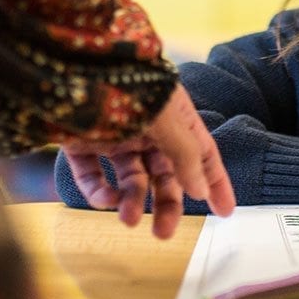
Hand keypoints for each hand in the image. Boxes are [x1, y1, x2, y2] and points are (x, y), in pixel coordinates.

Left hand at [62, 84, 235, 238]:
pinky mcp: (82, 143)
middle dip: (166, 204)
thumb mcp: (167, 119)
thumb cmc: (128, 83)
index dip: (214, 182)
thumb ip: (185, 155)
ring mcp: (114, 136)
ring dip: (132, 202)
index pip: (201, 153)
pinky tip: (105, 199)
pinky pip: (94, 175)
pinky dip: (99, 192)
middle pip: (164, 175)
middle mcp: (146, 128)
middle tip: (163, 233)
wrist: (73, 65)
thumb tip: (200, 191)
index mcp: (174, 116)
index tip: (224, 211)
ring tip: (128, 219)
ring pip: (129, 180)